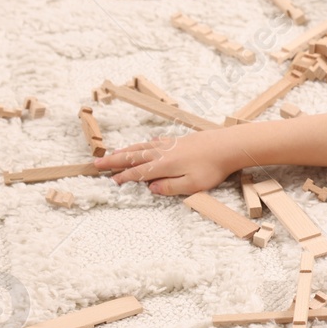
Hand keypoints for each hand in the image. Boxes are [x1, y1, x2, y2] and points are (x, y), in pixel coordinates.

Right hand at [96, 129, 237, 196]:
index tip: (111, 180)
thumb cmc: (212, 167)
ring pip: (142, 147)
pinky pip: (155, 141)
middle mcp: (163, 152)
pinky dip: (144, 144)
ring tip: (113, 153)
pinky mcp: (179, 139)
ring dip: (126, 151)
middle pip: (133, 156)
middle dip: (114, 160)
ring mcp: (171, 144)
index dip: (123, 177)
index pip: (138, 172)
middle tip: (97, 162)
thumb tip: (151, 188)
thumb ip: (170, 187)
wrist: (229, 145)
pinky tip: (145, 144)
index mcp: (164, 165)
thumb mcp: (192, 184)